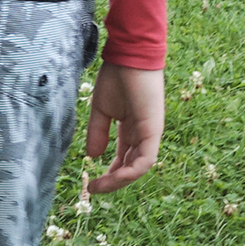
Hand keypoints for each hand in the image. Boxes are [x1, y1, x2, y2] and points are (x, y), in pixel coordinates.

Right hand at [81, 64, 164, 192]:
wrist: (128, 55)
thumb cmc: (117, 76)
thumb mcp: (101, 109)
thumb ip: (98, 132)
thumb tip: (92, 156)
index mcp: (132, 129)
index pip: (123, 159)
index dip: (109, 174)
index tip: (90, 183)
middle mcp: (143, 134)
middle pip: (131, 167)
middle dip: (113, 181)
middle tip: (94, 190)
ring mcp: (150, 133)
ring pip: (138, 167)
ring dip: (119, 181)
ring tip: (100, 186)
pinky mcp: (154, 130)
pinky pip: (146, 159)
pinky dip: (131, 171)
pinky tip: (114, 176)